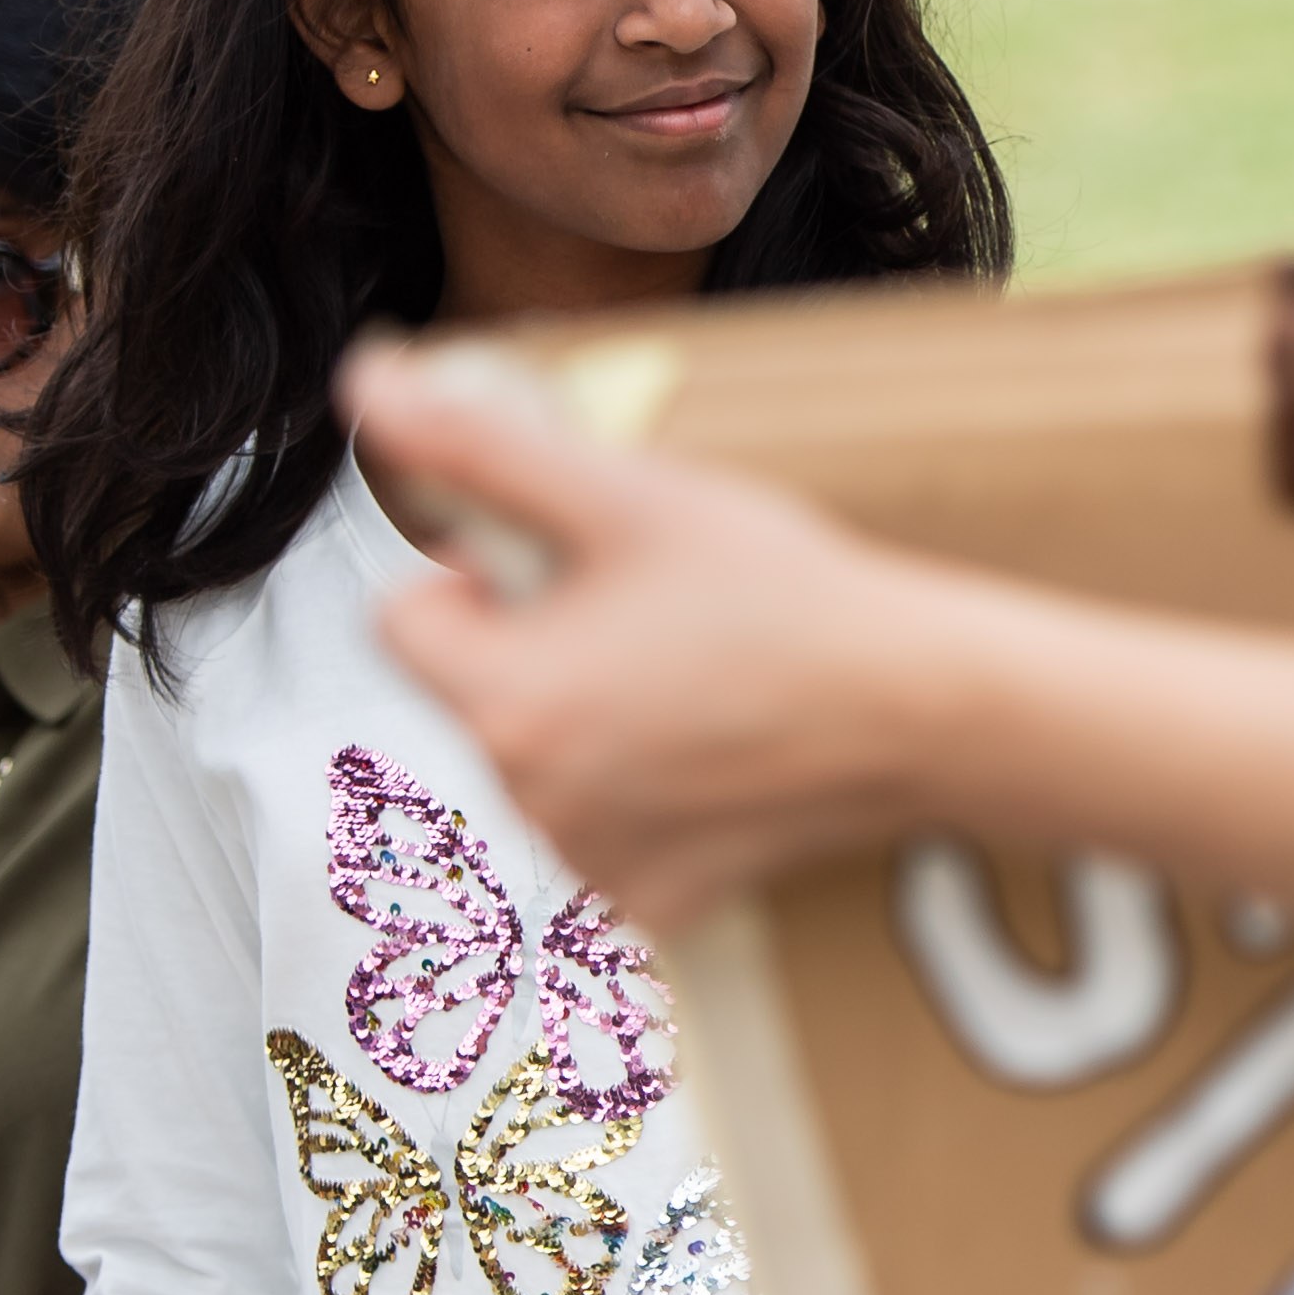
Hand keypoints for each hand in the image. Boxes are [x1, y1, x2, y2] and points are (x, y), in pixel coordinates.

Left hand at [352, 343, 962, 934]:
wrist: (921, 709)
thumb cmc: (790, 601)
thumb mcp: (631, 497)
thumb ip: (483, 444)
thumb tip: (372, 386)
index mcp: (506, 700)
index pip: (401, 622)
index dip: (474, 577)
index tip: (567, 570)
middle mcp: (531, 802)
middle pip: (474, 695)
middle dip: (536, 650)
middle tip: (652, 620)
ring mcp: (593, 865)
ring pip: (536, 763)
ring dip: (586, 723)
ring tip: (693, 684)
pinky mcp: (652, 908)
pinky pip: (599, 837)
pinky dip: (640, 800)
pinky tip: (715, 757)